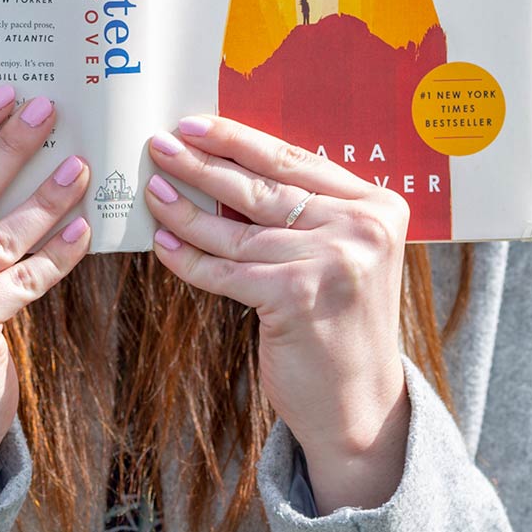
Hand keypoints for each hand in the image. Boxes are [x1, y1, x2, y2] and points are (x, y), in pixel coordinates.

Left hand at [142, 115, 412, 512]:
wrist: (360, 405)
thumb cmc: (340, 325)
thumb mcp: (341, 255)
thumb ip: (308, 214)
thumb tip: (226, 168)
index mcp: (378, 206)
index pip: (294, 160)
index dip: (238, 140)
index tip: (194, 125)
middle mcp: (361, 228)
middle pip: (263, 188)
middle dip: (204, 164)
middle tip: (160, 146)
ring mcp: (332, 261)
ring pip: (238, 230)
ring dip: (187, 211)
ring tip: (154, 193)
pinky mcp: (296, 297)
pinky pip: (226, 272)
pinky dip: (190, 259)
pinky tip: (164, 245)